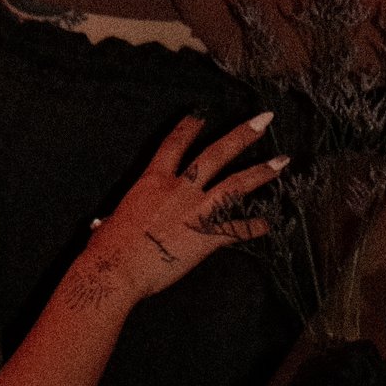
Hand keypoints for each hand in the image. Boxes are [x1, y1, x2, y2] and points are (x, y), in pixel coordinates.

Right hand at [82, 116, 286, 305]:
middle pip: (216, 154)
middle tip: (263, 120)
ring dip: (260, 172)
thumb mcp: (110, 224)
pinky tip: (268, 224)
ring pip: (235, 184)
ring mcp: (195, 211)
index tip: (202, 115)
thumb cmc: (107, 249)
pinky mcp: (206, 237)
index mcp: (152, 181)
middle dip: (242, 136)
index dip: (189, 128)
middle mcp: (178, 189)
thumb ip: (114, 219)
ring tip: (282, 162)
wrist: (116, 270)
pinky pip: (236, 229)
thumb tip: (103, 224)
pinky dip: (253, 227)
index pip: (174, 145)